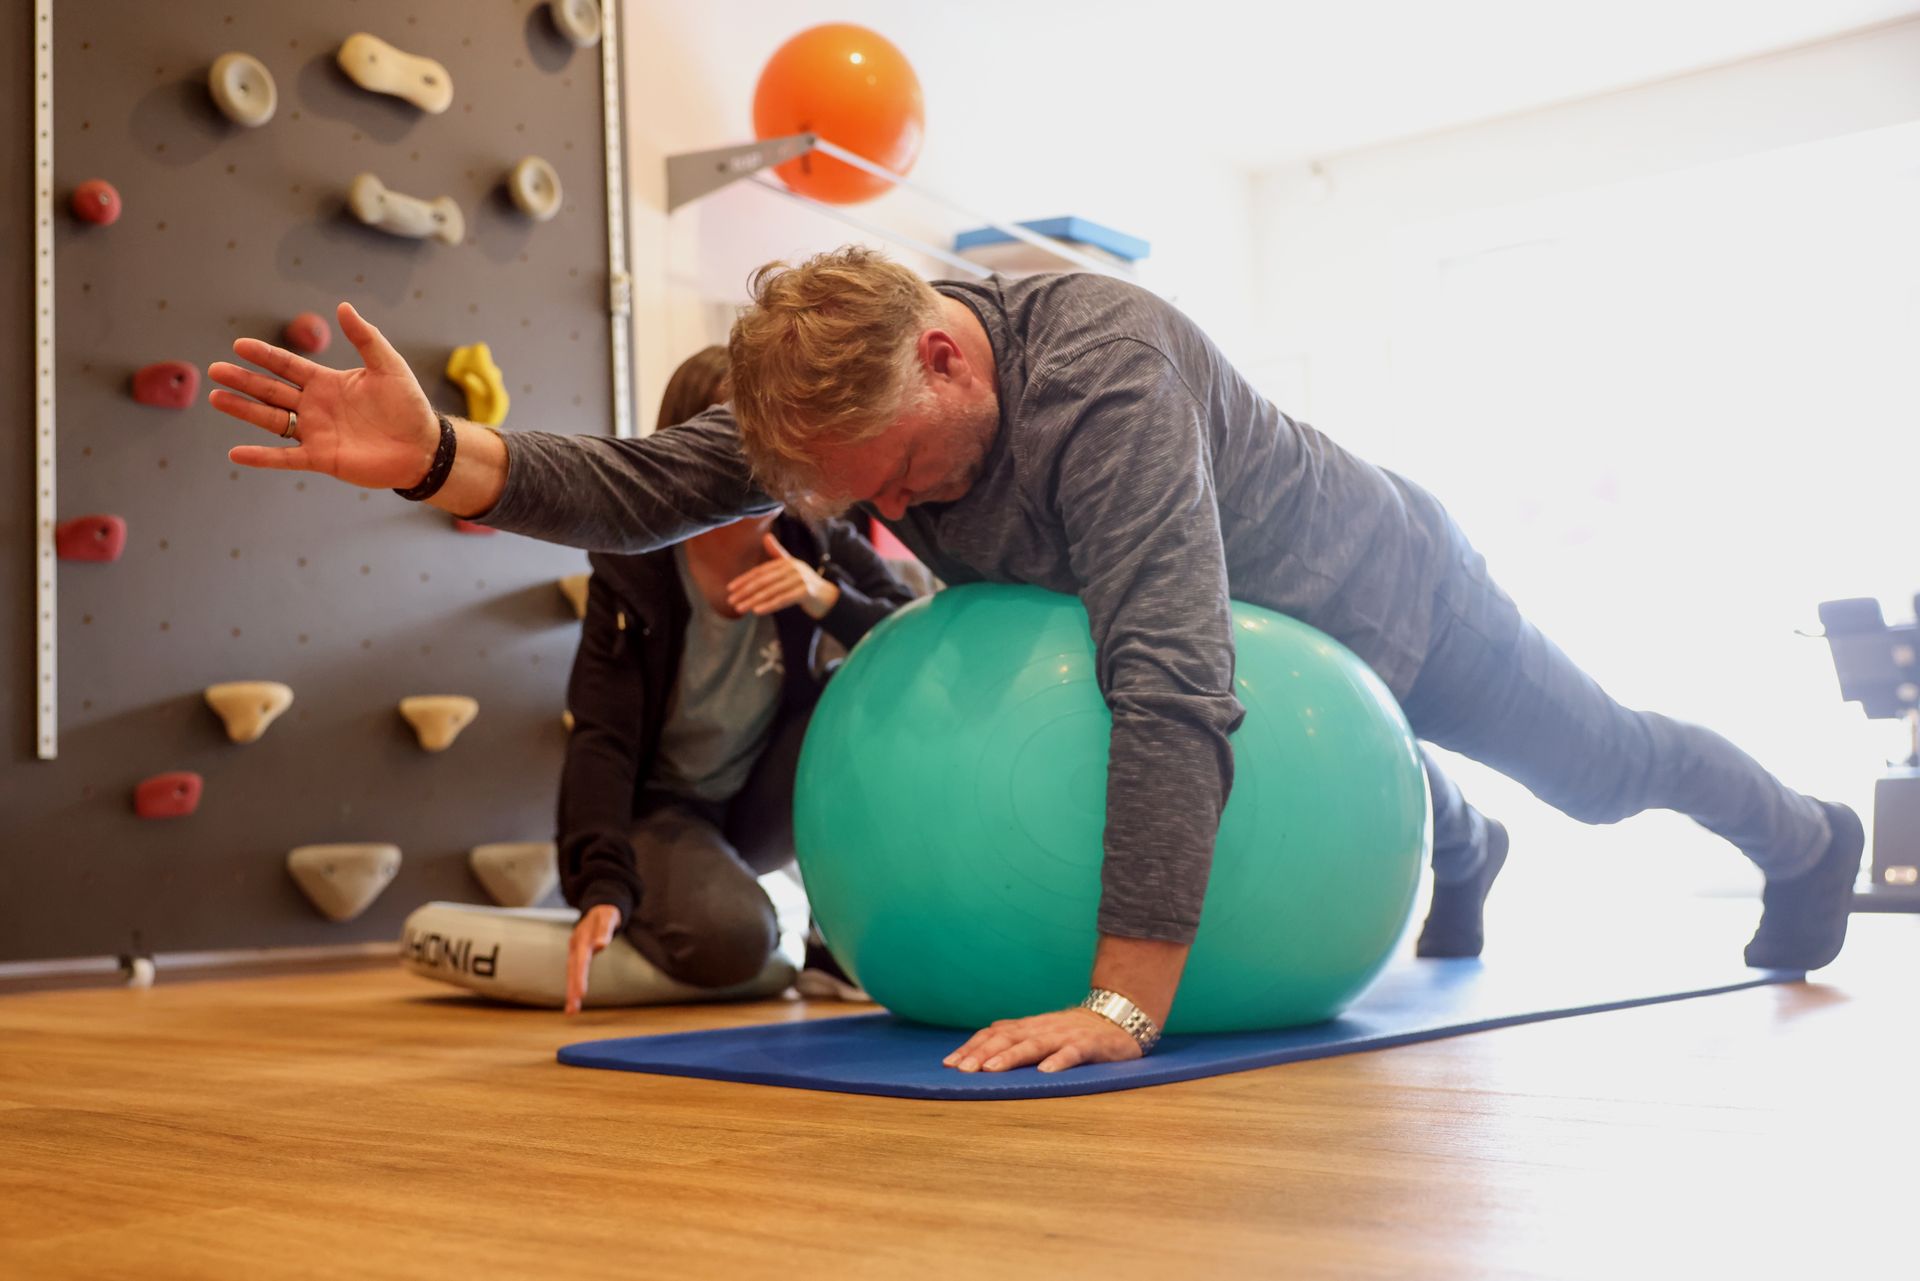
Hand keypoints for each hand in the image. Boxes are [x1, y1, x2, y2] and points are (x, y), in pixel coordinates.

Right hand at [207, 301, 439, 487]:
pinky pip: (285, 458)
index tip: (239, 345)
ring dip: (243, 409)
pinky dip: (261, 456)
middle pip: (271, 390)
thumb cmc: (408, 406)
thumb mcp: (388, 366)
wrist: (422, 447)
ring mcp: (315, 432)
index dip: (264, 355)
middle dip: (243, 380)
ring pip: (271, 419)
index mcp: (327, 382)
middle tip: (215, 370)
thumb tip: (343, 306)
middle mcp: (315, 406)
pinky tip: (235, 453)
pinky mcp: (321, 457)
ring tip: (215, 398)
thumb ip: (366, 338)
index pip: (287, 365)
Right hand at [564, 904, 621, 1014]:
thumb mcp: (608, 917)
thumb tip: (602, 944)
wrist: (599, 907)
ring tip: (571, 1010)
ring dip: (571, 992)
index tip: (581, 994)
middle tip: (573, 1009)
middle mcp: (576, 947)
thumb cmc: (606, 913)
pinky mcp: (577, 956)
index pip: (581, 961)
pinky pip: (574, 973)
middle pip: (573, 971)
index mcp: (582, 939)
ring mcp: (575, 952)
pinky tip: (573, 1000)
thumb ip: (605, 929)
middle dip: (572, 990)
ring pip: (571, 974)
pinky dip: (573, 986)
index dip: (580, 977)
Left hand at [726, 533, 841, 619]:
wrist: (827, 597)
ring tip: (740, 608)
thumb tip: (766, 536)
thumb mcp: (791, 567)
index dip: (744, 579)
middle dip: (745, 591)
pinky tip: (757, 610)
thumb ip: (778, 553)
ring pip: (772, 591)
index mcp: (786, 562)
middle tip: (731, 601)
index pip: (761, 571)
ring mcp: (800, 579)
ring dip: (753, 600)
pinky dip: (769, 605)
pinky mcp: (806, 592)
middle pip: (764, 581)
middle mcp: (793, 568)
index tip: (730, 588)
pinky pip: (783, 599)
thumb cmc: (805, 583)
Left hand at [944, 1006, 1143, 1073]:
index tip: (949, 1064)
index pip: (994, 1034)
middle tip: (962, 1069)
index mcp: (1029, 1027)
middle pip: (1008, 1038)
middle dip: (983, 1053)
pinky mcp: (1090, 1045)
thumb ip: (1016, 1036)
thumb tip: (981, 1044)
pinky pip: (1073, 1053)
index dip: (972, 1047)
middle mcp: (1042, 1028)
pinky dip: (1059, 1061)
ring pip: (1034, 1045)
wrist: (1120, 1018)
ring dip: (1011, 1057)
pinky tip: (1046, 1072)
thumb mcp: (1042, 1031)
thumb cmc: (1074, 1031)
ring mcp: (1065, 1035)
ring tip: (991, 1070)